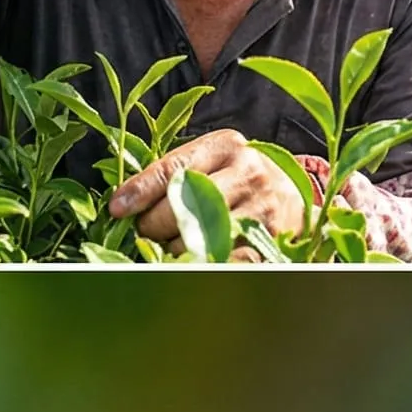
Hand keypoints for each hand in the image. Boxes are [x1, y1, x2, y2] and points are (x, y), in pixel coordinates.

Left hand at [109, 129, 308, 251]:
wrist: (294, 198)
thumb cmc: (238, 178)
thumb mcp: (210, 161)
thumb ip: (171, 173)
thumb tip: (121, 204)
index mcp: (227, 146)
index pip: (174, 169)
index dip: (141, 191)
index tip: (116, 210)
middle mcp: (248, 173)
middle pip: (181, 207)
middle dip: (154, 226)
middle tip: (150, 231)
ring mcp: (262, 209)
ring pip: (197, 239)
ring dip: (174, 249)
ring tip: (175, 245)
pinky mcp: (270, 241)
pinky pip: (221, 260)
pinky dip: (199, 265)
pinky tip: (194, 261)